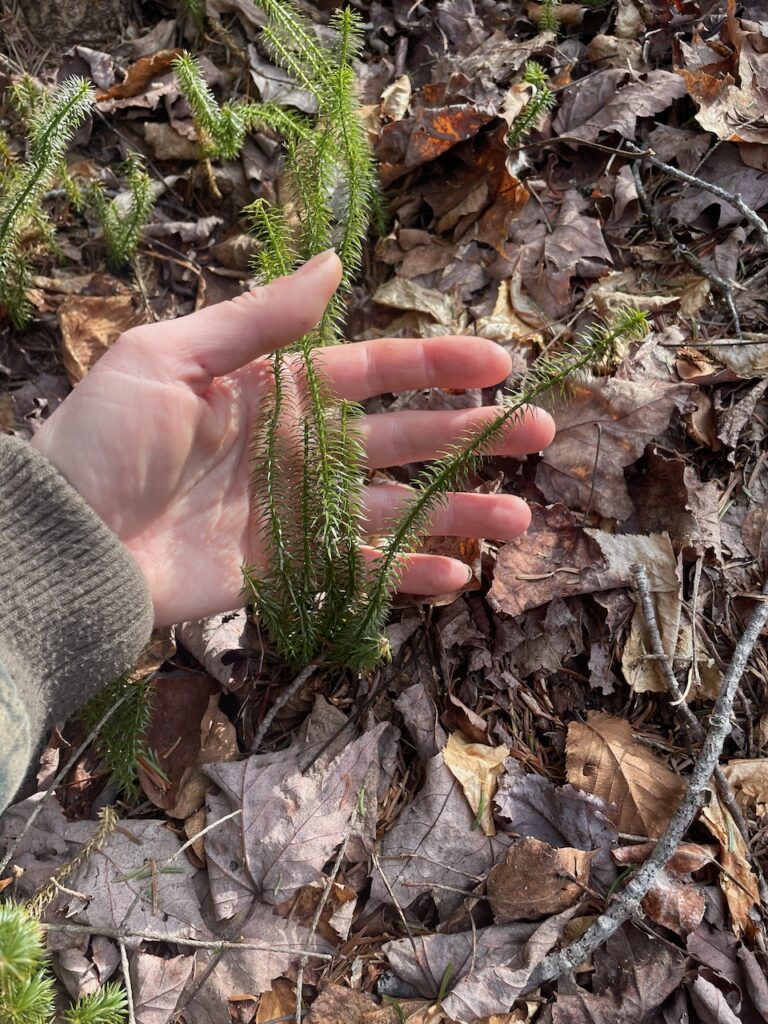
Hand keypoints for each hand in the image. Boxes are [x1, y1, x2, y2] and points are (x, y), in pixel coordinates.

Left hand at [32, 251, 554, 625]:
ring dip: (456, 511)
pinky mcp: (282, 573)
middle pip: (401, 441)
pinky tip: (454, 575)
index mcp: (274, 391)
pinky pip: (355, 570)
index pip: (372, 373)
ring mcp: (293, 515)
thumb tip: (333, 263)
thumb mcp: (171, 358)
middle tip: (539, 434)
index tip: (499, 364)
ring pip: (393, 509)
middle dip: (470, 437)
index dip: (435, 367)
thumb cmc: (107, 438)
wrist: (63, 539)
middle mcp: (295, 449)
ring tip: (518, 517)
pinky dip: (404, 574)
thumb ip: (259, 320)